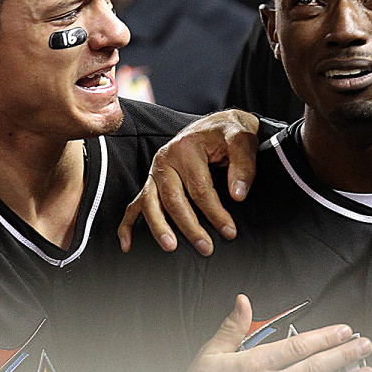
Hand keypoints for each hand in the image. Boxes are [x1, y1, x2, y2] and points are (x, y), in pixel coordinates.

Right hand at [118, 109, 260, 254]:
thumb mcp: (242, 140)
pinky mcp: (152, 181)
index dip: (215, 213)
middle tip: (206, 248)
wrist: (217, 124)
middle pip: (173, 199)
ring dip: (159, 228)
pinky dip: (128, 225)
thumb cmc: (229, 133)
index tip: (229, 231)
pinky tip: (128, 245)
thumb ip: (243, 166)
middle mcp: (165, 160)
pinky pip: (135, 204)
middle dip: (189, 227)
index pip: (200, 188)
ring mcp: (155, 172)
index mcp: (186, 148)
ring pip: (151, 203)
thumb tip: (238, 195)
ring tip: (171, 247)